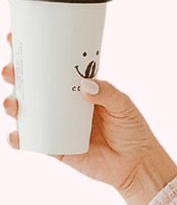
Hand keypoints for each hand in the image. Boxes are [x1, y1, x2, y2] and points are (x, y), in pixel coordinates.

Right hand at [3, 30, 176, 199]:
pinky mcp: (56, 148)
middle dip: (16, 77)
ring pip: (27, 113)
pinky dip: (20, 139)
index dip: (34, 57)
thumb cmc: (132, 130)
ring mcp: (57, 127)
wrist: (137, 164)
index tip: (16, 41)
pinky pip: (33, 143)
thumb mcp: (124, 106)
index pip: (52, 69)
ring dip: (13, 105)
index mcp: (78, 91)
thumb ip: (107, 93)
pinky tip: (16, 135)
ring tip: (13, 103)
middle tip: (11, 71)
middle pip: (32, 88)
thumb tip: (85, 85)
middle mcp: (63, 107)